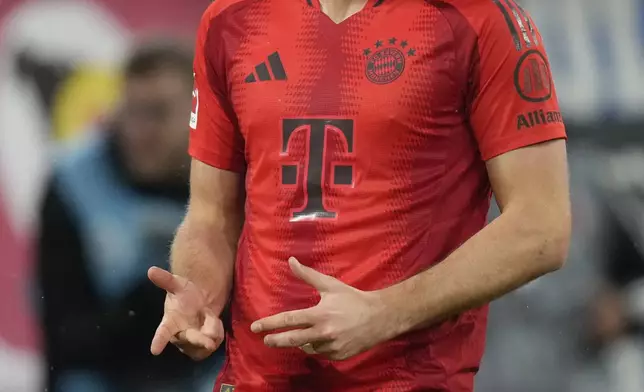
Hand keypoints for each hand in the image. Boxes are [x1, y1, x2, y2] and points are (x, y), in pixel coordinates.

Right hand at [148, 267, 223, 360]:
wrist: (199, 302)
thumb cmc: (184, 295)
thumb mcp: (177, 284)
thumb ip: (166, 279)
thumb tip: (151, 270)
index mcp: (170, 323)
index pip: (162, 333)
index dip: (158, 341)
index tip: (155, 350)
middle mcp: (179, 336)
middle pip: (188, 341)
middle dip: (199, 340)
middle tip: (209, 340)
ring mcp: (191, 344)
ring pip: (203, 346)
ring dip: (212, 332)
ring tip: (211, 317)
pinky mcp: (202, 348)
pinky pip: (213, 345)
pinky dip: (217, 334)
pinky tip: (215, 324)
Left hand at [250, 257, 393, 360]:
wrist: (379, 318)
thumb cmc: (352, 299)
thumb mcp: (330, 285)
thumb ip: (308, 275)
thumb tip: (290, 261)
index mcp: (319, 314)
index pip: (289, 319)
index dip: (270, 323)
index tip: (255, 327)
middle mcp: (323, 332)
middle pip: (292, 339)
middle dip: (276, 340)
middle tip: (266, 340)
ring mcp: (331, 347)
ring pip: (307, 347)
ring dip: (301, 342)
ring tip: (304, 333)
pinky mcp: (338, 356)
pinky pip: (320, 353)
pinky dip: (317, 346)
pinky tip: (322, 338)